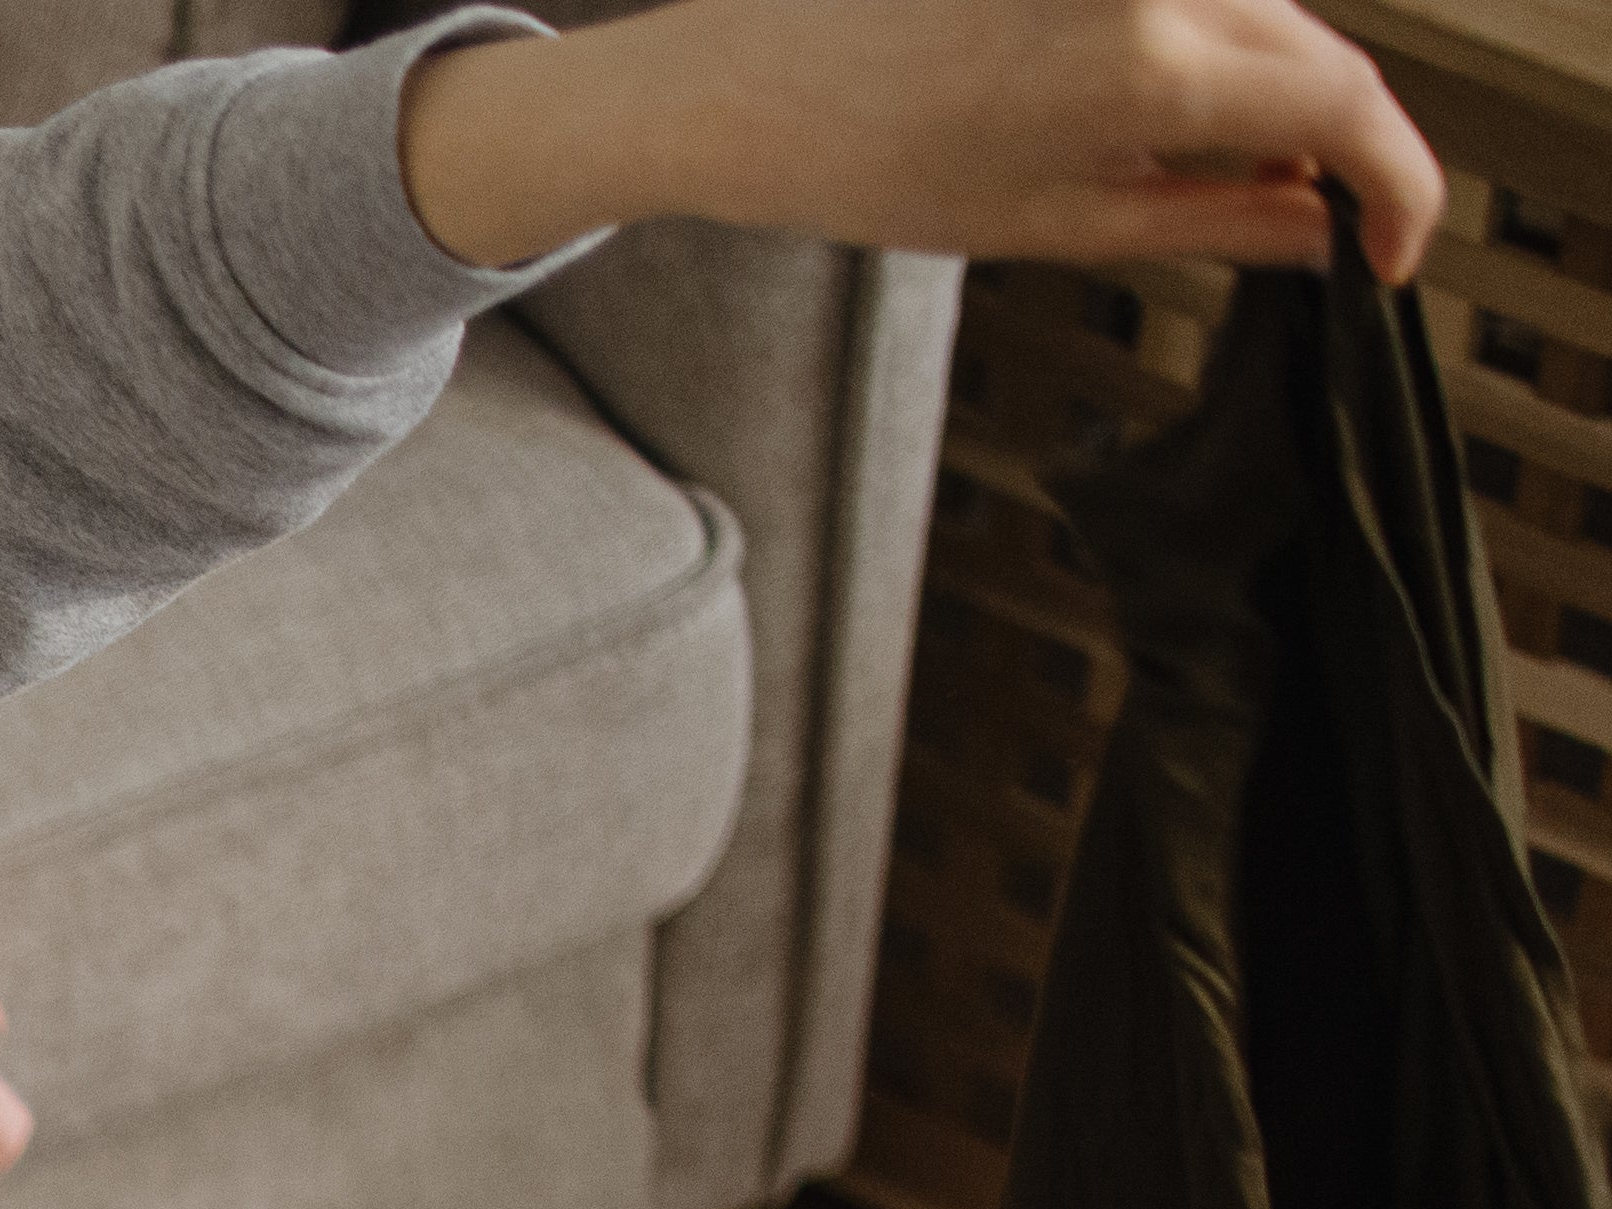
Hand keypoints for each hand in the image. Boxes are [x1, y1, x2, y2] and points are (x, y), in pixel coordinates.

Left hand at [400, 0, 1440, 284]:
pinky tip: (1159, 110)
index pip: (1346, 106)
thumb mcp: (1054, 221)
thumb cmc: (869, 160)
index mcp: (1151, 66)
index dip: (1400, 184)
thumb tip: (1325, 227)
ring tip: (1222, 174)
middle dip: (1337, 141)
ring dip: (1274, 93)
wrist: (744, 85)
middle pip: (1319, 51)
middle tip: (1324, 222)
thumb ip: (1211, 220)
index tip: (1393, 250)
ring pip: (1266, 15)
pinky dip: (1214, 50)